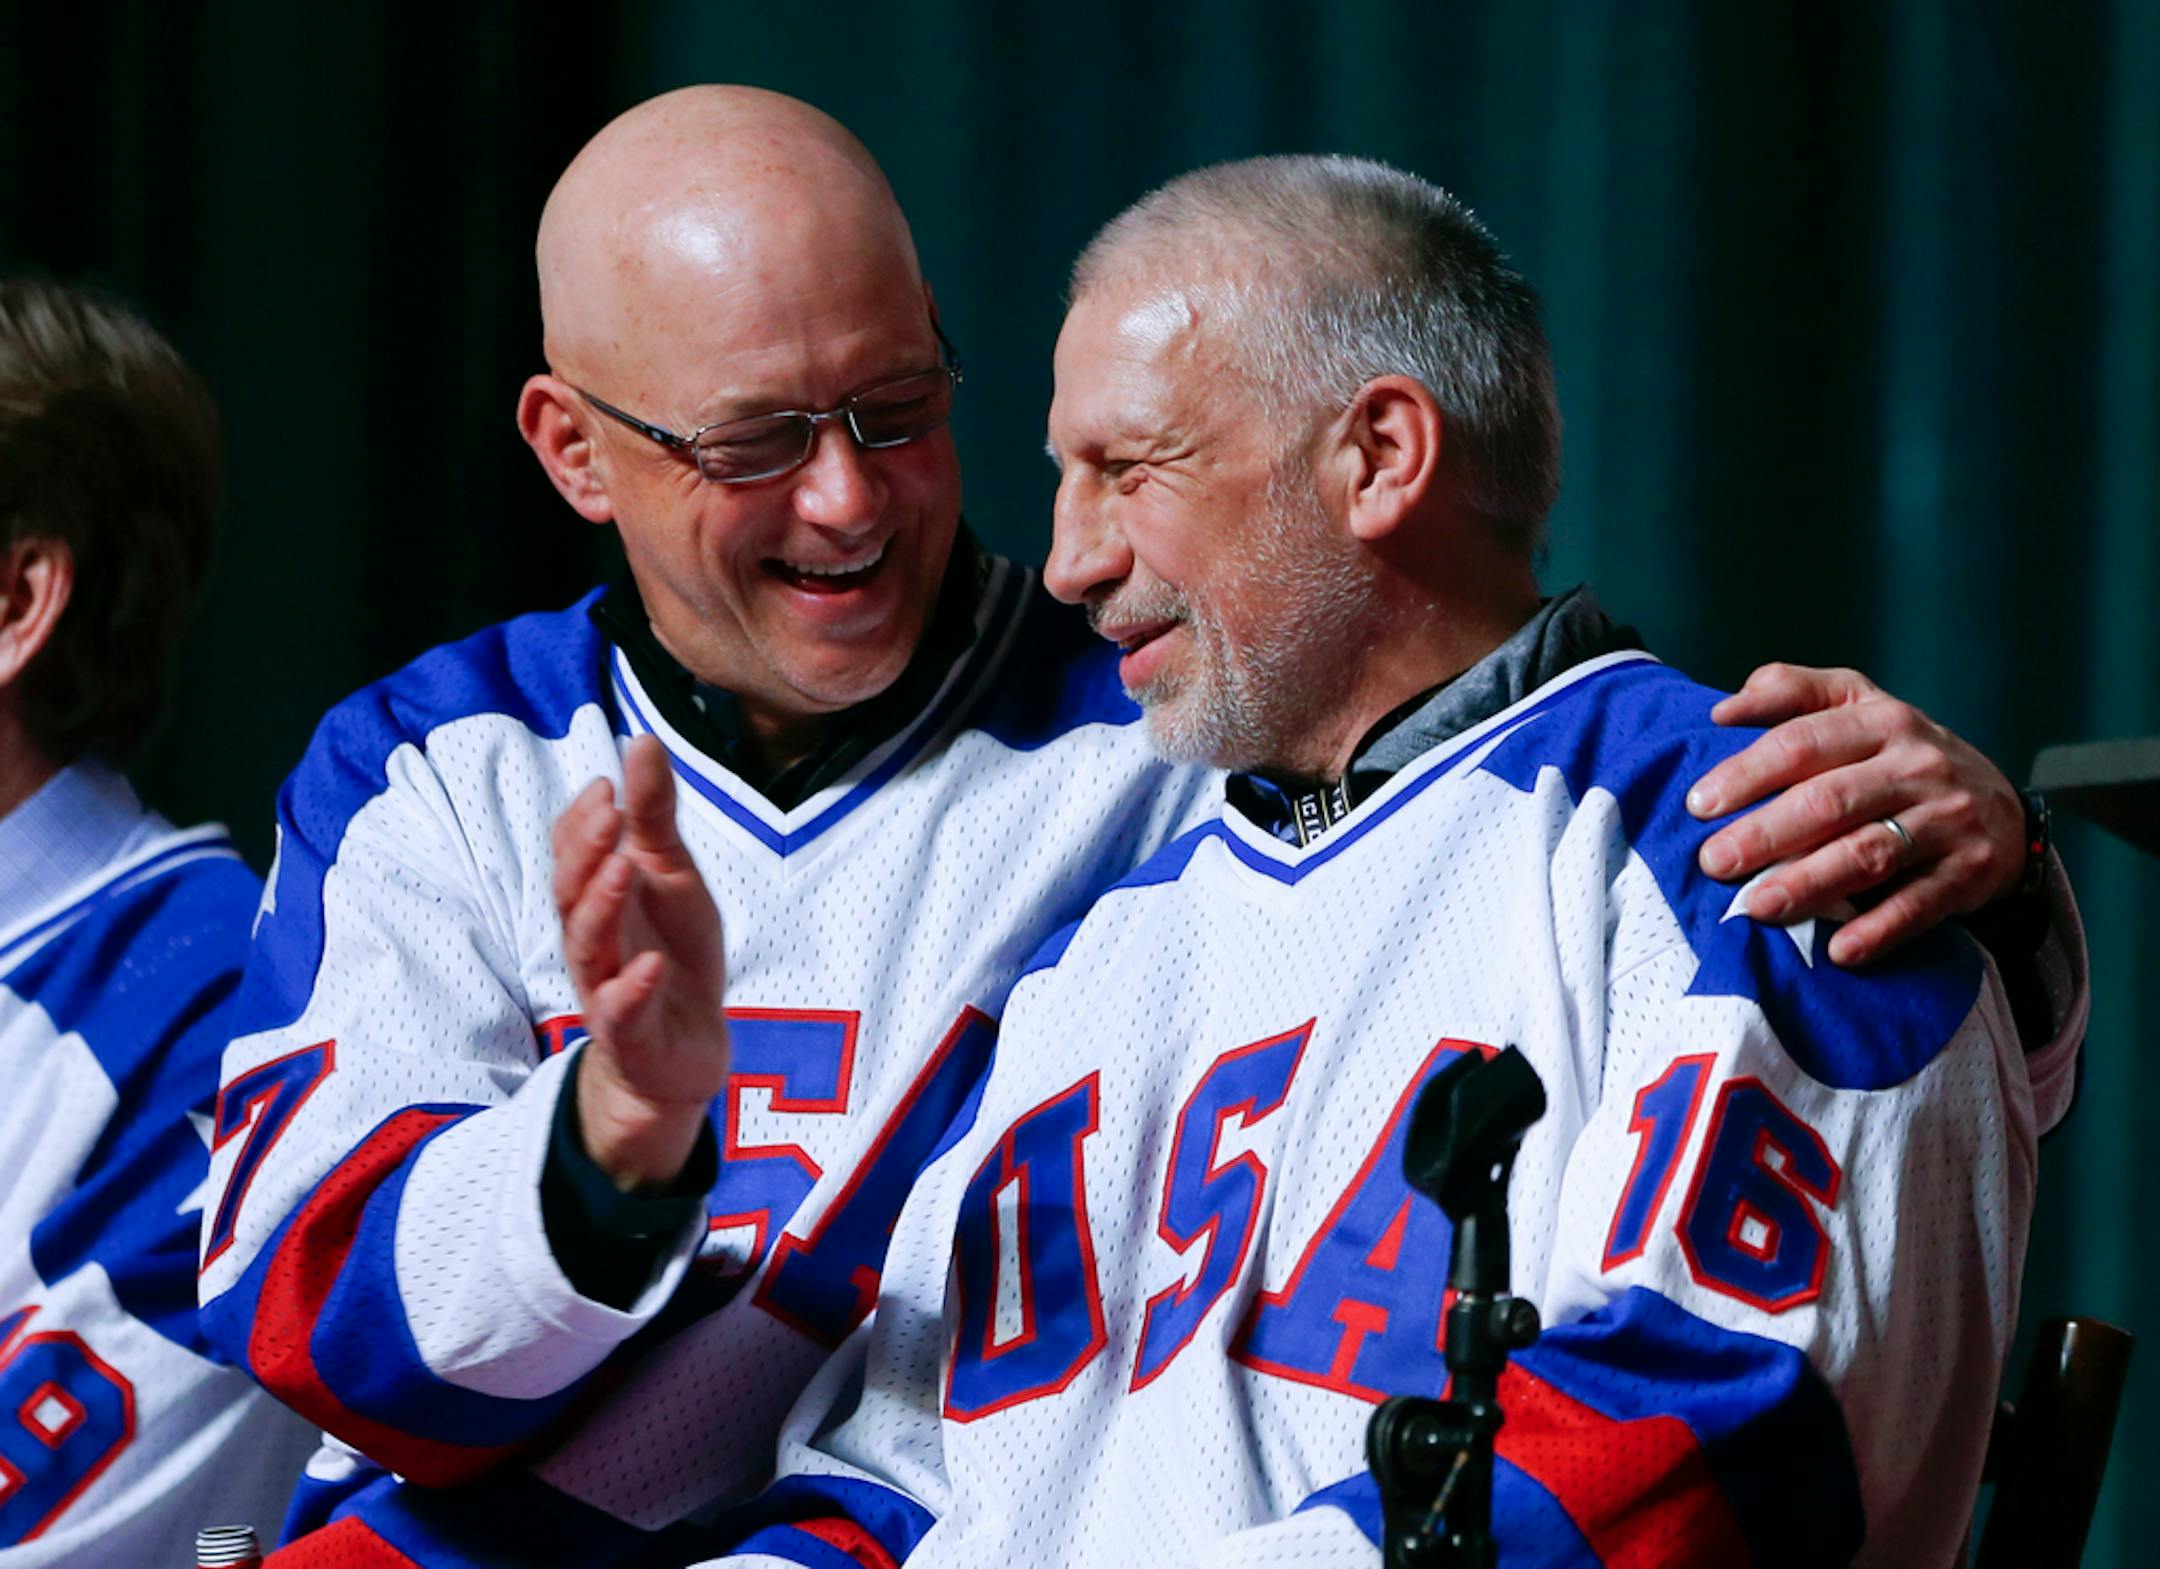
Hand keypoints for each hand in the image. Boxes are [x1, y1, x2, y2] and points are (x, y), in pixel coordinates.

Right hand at [551, 734, 729, 1188]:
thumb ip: (655, 816)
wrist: (686, 1050)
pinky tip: (649, 964)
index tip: (605, 784)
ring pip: (587, 946)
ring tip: (622, 869)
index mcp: (599, 897)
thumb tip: (642, 741)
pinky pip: (621, 1011)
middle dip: (584, 851)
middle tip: (608, 812)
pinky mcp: (630, 1034)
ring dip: (600, 906)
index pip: (572, 852)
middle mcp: (593, 939)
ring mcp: (606, 986)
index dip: (582, 820)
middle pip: (570, 892)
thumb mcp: (673, 877)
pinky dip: (632, 988)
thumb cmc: (672, 953)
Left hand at [1689, 664, 2023, 966]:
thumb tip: (1724, 709)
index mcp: (1881, 720)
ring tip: (1758, 907)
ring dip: (1811, 883)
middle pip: (1831, 800)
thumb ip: (1791, 692)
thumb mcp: (1857, 707)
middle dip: (1767, 833)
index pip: (1803, 743)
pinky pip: (1921, 904)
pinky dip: (1880, 929)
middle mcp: (1918, 765)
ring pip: (1870, 853)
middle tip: (1713, 862)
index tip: (1699, 804)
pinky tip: (1839, 951)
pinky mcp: (1971, 870)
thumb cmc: (1899, 758)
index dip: (1748, 773)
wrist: (2004, 810)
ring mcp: (1948, 818)